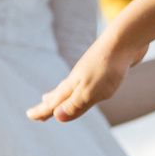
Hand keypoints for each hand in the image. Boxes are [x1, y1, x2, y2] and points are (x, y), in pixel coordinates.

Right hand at [29, 30, 146, 122]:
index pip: (54, 102)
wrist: (125, 39)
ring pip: (72, 86)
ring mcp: (89, 71)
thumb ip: (75, 105)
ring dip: (62, 95)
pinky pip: (87, 81)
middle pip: (59, 93)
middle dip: (49, 104)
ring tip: (55, 97)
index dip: (43, 111)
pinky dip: (80, 88)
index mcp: (73, 85)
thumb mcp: (90, 92)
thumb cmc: (107, 67)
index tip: (30, 116)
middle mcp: (78, 77)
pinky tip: (86, 85)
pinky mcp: (103, 68)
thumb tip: (57, 117)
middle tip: (39, 110)